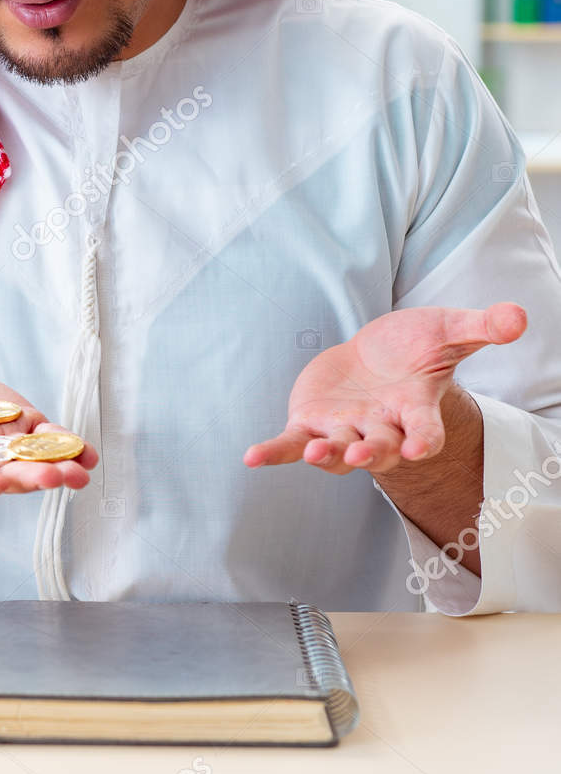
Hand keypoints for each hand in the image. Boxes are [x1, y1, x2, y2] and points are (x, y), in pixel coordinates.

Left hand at [243, 302, 526, 475]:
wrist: (376, 356)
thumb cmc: (415, 348)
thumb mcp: (450, 331)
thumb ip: (482, 327)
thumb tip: (521, 316)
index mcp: (415, 410)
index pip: (425, 432)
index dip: (424, 439)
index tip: (422, 448)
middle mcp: (380, 428)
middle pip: (379, 447)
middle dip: (373, 451)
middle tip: (367, 454)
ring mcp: (344, 430)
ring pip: (337, 451)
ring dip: (327, 454)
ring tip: (316, 453)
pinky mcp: (311, 425)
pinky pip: (292, 443)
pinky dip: (275, 451)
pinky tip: (252, 457)